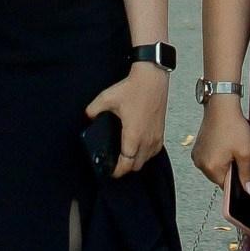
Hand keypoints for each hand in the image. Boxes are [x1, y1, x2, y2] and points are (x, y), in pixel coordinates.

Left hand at [87, 62, 168, 176]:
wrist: (153, 78)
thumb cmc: (134, 88)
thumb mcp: (106, 98)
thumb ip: (93, 110)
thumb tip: (88, 117)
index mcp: (133, 135)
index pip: (126, 164)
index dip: (117, 172)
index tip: (110, 172)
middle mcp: (147, 139)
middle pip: (136, 166)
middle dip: (125, 168)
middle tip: (115, 164)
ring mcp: (156, 136)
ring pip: (146, 160)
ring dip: (136, 162)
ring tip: (125, 157)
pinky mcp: (161, 131)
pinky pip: (154, 151)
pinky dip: (146, 154)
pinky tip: (138, 147)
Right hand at [191, 90, 249, 195]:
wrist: (221, 105)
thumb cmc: (234, 126)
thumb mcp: (246, 152)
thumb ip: (247, 174)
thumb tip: (249, 191)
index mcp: (211, 167)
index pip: (226, 186)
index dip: (237, 180)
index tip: (244, 168)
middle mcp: (200, 164)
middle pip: (220, 177)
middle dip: (231, 169)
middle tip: (239, 153)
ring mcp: (197, 155)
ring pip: (215, 167)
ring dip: (224, 162)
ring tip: (231, 146)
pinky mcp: (197, 148)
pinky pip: (210, 158)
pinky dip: (218, 155)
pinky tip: (225, 143)